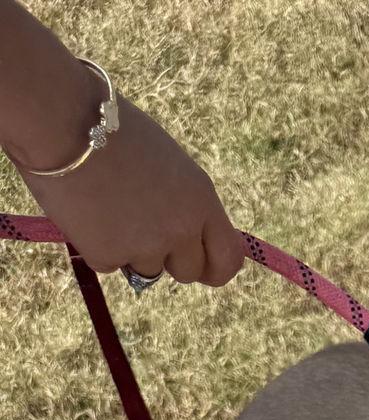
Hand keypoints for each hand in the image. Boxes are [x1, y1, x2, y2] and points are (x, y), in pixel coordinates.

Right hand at [22, 93, 244, 286]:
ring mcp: (145, 246)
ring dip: (130, 250)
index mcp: (201, 199)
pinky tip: (85, 210)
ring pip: (146, 270)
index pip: (228, 258)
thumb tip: (185, 238)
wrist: (59, 118)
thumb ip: (183, 203)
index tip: (202, 269)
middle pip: (187, 272)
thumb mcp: (168, 162)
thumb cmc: (111, 127)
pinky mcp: (108, 255)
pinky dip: (96, 245)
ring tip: (107, 207)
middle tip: (139, 227)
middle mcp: (180, 229)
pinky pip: (108, 264)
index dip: (214, 268)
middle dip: (167, 258)